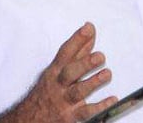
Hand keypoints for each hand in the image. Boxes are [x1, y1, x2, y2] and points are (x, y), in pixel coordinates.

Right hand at [0, 22, 116, 122]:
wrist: (29, 119)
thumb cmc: (49, 90)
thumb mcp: (58, 69)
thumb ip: (77, 50)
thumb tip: (89, 29)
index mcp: (55, 71)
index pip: (65, 53)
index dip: (77, 40)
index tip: (88, 28)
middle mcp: (59, 85)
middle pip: (70, 73)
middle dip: (84, 64)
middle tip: (100, 56)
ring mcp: (64, 101)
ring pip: (78, 92)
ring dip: (93, 83)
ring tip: (107, 74)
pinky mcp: (71, 116)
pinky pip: (86, 113)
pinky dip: (100, 107)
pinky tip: (113, 100)